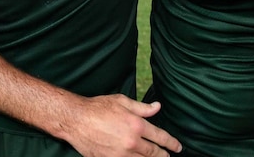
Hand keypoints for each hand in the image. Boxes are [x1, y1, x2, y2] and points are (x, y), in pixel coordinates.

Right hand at [63, 95, 181, 156]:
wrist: (76, 120)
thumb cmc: (98, 107)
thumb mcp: (122, 101)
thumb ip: (142, 107)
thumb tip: (157, 107)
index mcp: (136, 125)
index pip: (160, 137)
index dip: (171, 143)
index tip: (177, 147)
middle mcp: (132, 142)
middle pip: (154, 153)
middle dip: (163, 155)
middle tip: (168, 155)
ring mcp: (121, 155)